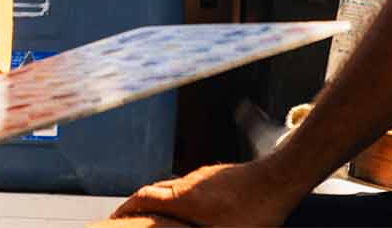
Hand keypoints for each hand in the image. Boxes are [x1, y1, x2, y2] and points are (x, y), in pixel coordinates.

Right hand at [112, 160, 306, 226]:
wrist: (278, 179)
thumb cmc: (253, 213)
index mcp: (183, 199)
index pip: (143, 198)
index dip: (125, 207)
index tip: (113, 216)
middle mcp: (187, 183)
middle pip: (153, 189)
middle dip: (137, 203)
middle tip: (128, 217)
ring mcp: (202, 176)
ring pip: (172, 186)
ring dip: (159, 199)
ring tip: (156, 216)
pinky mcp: (217, 175)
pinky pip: (189, 184)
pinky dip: (179, 196)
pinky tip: (191, 209)